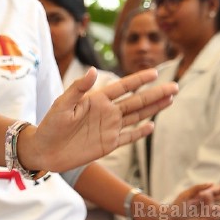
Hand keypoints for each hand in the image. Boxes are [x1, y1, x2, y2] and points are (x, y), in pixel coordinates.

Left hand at [24, 68, 176, 171]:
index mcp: (97, 99)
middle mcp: (107, 112)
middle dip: (156, 94)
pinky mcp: (108, 144)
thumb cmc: (50, 125)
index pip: (123, 87)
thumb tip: (92, 69)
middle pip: (137, 101)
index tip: (155, 72)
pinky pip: (128, 137)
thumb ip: (78, 88)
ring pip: (137, 116)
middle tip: (175, 86)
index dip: (139, 80)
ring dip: (153, 108)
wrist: (44, 150)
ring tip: (170, 99)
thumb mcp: (62, 104)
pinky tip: (152, 126)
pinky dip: (140, 132)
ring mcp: (109, 128)